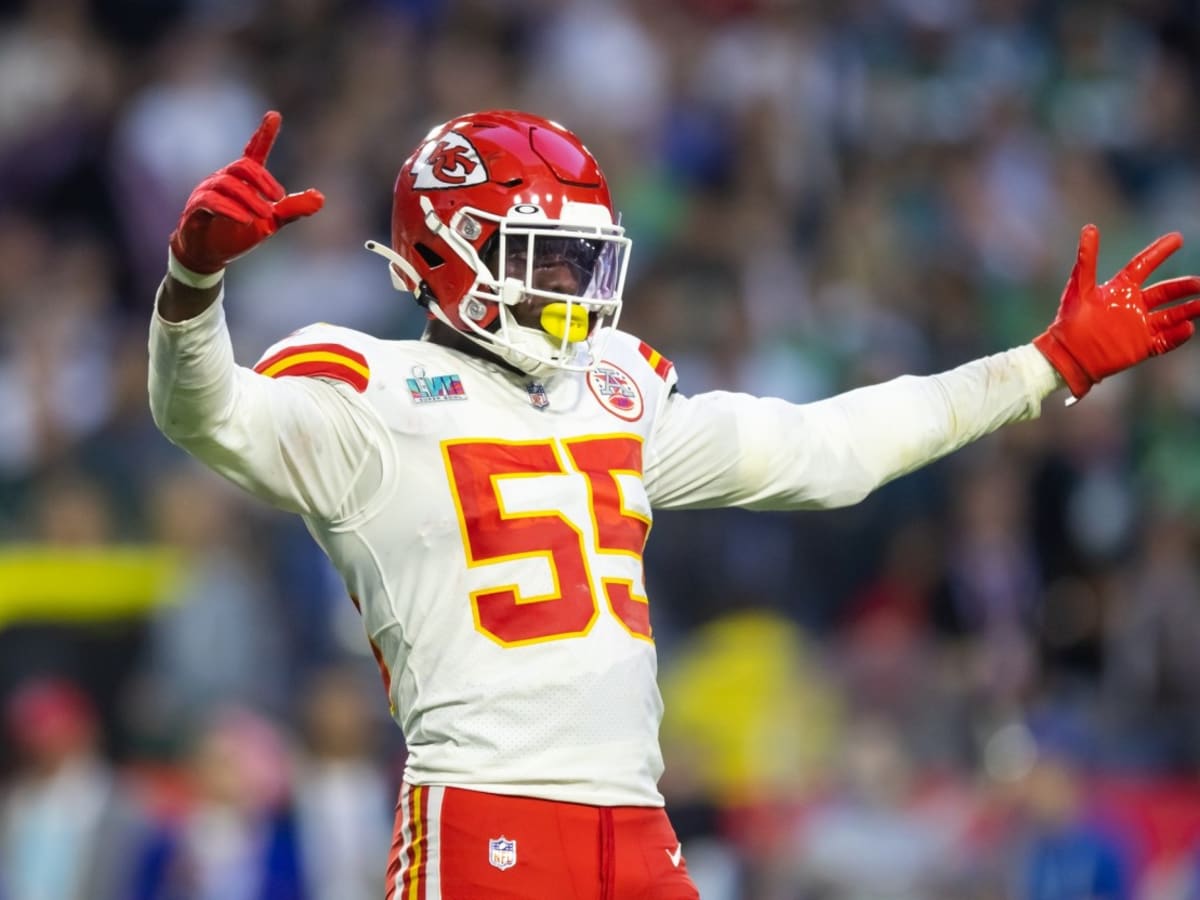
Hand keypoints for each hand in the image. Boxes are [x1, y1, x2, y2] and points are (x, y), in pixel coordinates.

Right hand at [169, 110, 323, 278]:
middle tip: (279, 198)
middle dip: (263, 181)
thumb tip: (321, 198)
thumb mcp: (271, 223)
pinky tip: (245, 220)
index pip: (254, 152)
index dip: (264, 135)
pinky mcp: (196, 208)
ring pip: (228, 184)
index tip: (274, 116)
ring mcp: (207, 191)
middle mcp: (224, 179)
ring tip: (266, 215)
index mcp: (244, 180)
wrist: (210, 254)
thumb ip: (292, 209)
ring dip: (250, 199)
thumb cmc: (239, 233)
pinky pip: (211, 202)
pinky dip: (229, 209)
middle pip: (243, 166)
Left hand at [1034, 224, 1199, 398]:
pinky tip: (1188, 328)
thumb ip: (1087, 259)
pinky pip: (1165, 341)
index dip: (1160, 251)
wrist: (1066, 356)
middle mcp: (1133, 305)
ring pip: (1171, 315)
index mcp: (1120, 288)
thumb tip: (1089, 228)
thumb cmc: (1070, 321)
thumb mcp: (1079, 288)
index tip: (1177, 237)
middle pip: (1165, 292)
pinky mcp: (1141, 347)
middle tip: (1199, 283)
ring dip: (1188, 310)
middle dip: (1183, 286)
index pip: (1144, 265)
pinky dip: (1177, 335)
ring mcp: (1139, 327)